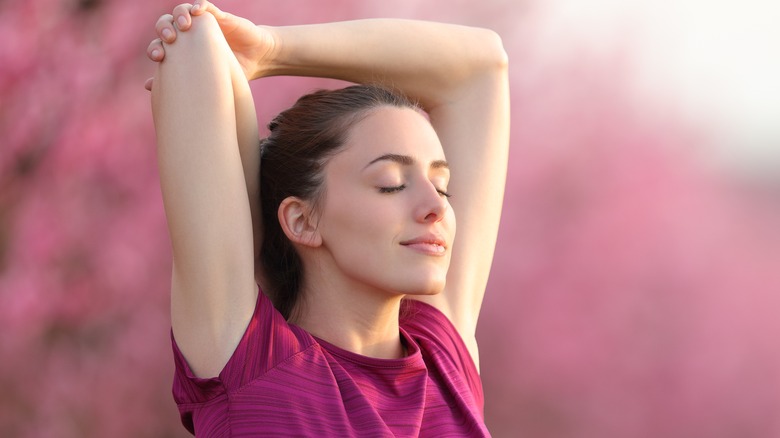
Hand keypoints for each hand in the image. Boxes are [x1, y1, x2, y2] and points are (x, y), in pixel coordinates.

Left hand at [145, 0, 276, 90]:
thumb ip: (179, 82)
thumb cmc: (230, 73)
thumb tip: (147, 87)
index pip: (161, 43)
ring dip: (179, 15)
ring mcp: (202, 24)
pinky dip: (199, 5)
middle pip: (166, 23)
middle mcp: (189, 35)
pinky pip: (205, 6)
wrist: (256, 60)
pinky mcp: (219, 17)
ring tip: (184, 26)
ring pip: (181, 10)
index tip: (157, 57)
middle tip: (169, 39)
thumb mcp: (206, 82)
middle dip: (163, 28)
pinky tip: (198, 10)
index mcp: (183, 50)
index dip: (155, 47)